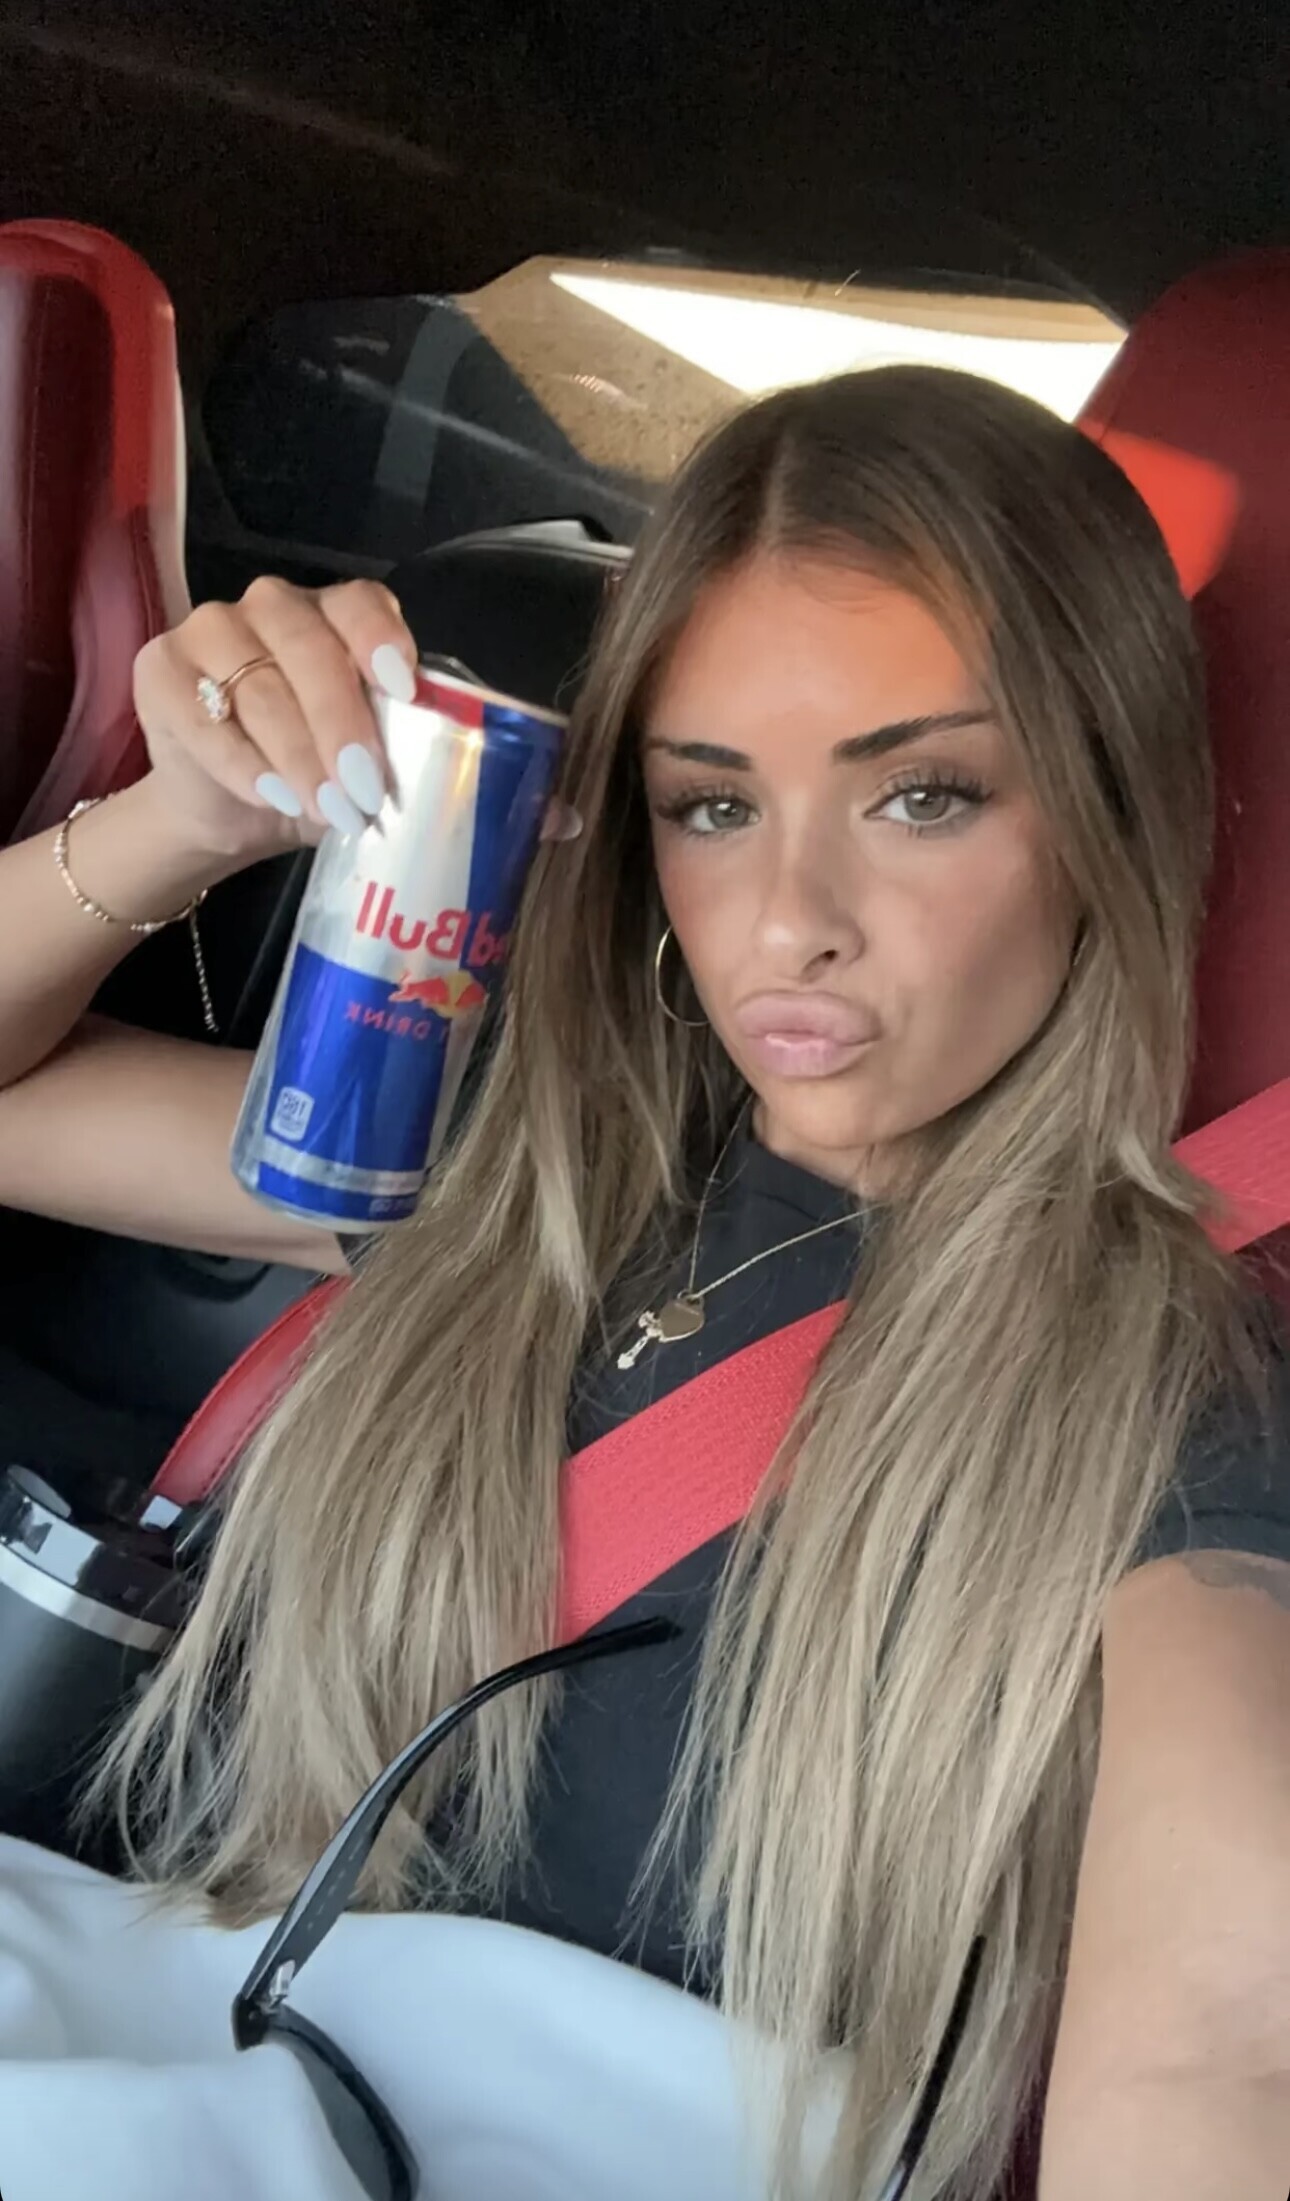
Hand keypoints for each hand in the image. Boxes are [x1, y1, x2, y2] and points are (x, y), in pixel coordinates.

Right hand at [133, 578, 580, 863]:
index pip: (362, 606)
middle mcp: (276, 610)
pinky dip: (239, 760)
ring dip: (296, 752)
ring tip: (325, 810)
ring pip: (255, 683)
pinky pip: (201, 714)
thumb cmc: (324, 782)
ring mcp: (211, 633)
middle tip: (365, 792)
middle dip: (341, 723)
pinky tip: (271, 796)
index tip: (405, 688)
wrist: (231, 811)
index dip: (382, 640)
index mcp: (341, 620)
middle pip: (307, 648)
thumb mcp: (399, 783)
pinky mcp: (161, 672)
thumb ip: (478, 788)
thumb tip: (568, 820)